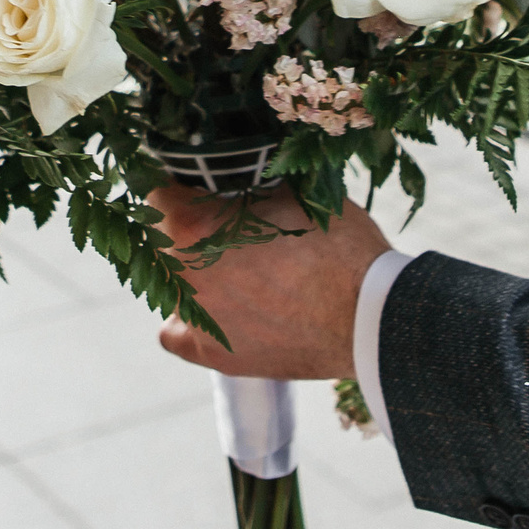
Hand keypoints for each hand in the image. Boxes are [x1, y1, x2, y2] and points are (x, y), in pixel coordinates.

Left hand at [152, 183, 390, 380]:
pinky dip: (187, 319)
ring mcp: (194, 317)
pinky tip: (216, 307)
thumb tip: (235, 174)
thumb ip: (248, 186)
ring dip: (193, 269)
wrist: (370, 316)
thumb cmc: (338, 247)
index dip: (180, 181)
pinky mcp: (213, 354)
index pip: (157, 191)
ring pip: (170, 281)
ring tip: (235, 268)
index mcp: (191, 225)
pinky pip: (175, 331)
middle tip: (230, 223)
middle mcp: (181, 273)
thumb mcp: (293, 192)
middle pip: (164, 236)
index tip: (198, 182)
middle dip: (190, 224)